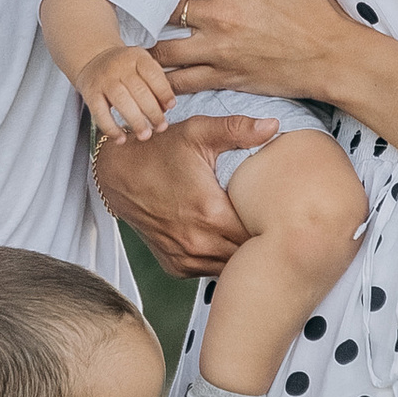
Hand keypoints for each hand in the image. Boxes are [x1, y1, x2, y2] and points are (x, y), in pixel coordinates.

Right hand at [78, 40, 176, 140]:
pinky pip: (100, 113)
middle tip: (161, 127)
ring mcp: (104, 80)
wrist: (93, 58)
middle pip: (139, 90)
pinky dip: (110, 128)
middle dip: (152, 112)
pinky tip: (121, 139)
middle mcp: (120, 67)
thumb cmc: (125, 68)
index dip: (164, 91)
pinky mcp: (90, 93)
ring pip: (121, 101)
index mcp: (137, 57)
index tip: (171, 107)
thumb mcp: (142, 67)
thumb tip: (166, 109)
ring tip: (145, 136)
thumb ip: (156, 84)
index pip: (153, 74)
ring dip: (135, 121)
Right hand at [92, 124, 262, 275]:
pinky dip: (219, 259)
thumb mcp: (198, 132)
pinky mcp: (175, 265)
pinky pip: (209, 270)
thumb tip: (273, 126)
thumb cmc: (159, 150)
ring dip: (240, 253)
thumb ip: (238, 129)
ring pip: (229, 267)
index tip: (280, 212)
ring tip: (251, 234)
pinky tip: (226, 240)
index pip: (259, 235)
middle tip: (272, 224)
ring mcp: (184, 257)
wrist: (118, 172)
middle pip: (247, 255)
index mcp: (210, 213)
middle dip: (260, 242)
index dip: (273, 225)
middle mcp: (197, 242)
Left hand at [156, 0, 348, 104]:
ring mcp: (218, 50)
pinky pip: (183, 82)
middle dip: (150, 11)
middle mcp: (218, 17)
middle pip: (165, 11)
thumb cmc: (311, 11)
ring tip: (138, 48)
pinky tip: (155, 78)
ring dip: (149, 50)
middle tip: (135, 12)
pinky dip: (165, 82)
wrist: (331, 56)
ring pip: (165, 51)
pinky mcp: (224, 77)